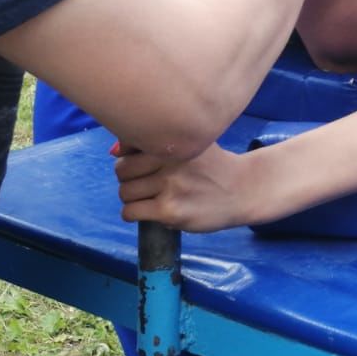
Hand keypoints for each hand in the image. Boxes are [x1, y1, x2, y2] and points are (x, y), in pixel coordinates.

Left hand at [115, 143, 264, 231]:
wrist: (242, 190)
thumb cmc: (212, 166)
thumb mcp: (191, 144)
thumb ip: (155, 144)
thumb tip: (114, 150)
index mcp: (173, 141)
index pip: (128, 147)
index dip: (129, 157)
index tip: (142, 164)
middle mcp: (171, 161)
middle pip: (122, 170)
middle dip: (128, 178)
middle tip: (144, 183)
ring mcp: (170, 187)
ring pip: (125, 192)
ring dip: (131, 197)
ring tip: (147, 198)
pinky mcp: (170, 211)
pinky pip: (131, 212)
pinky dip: (132, 213)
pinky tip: (146, 212)